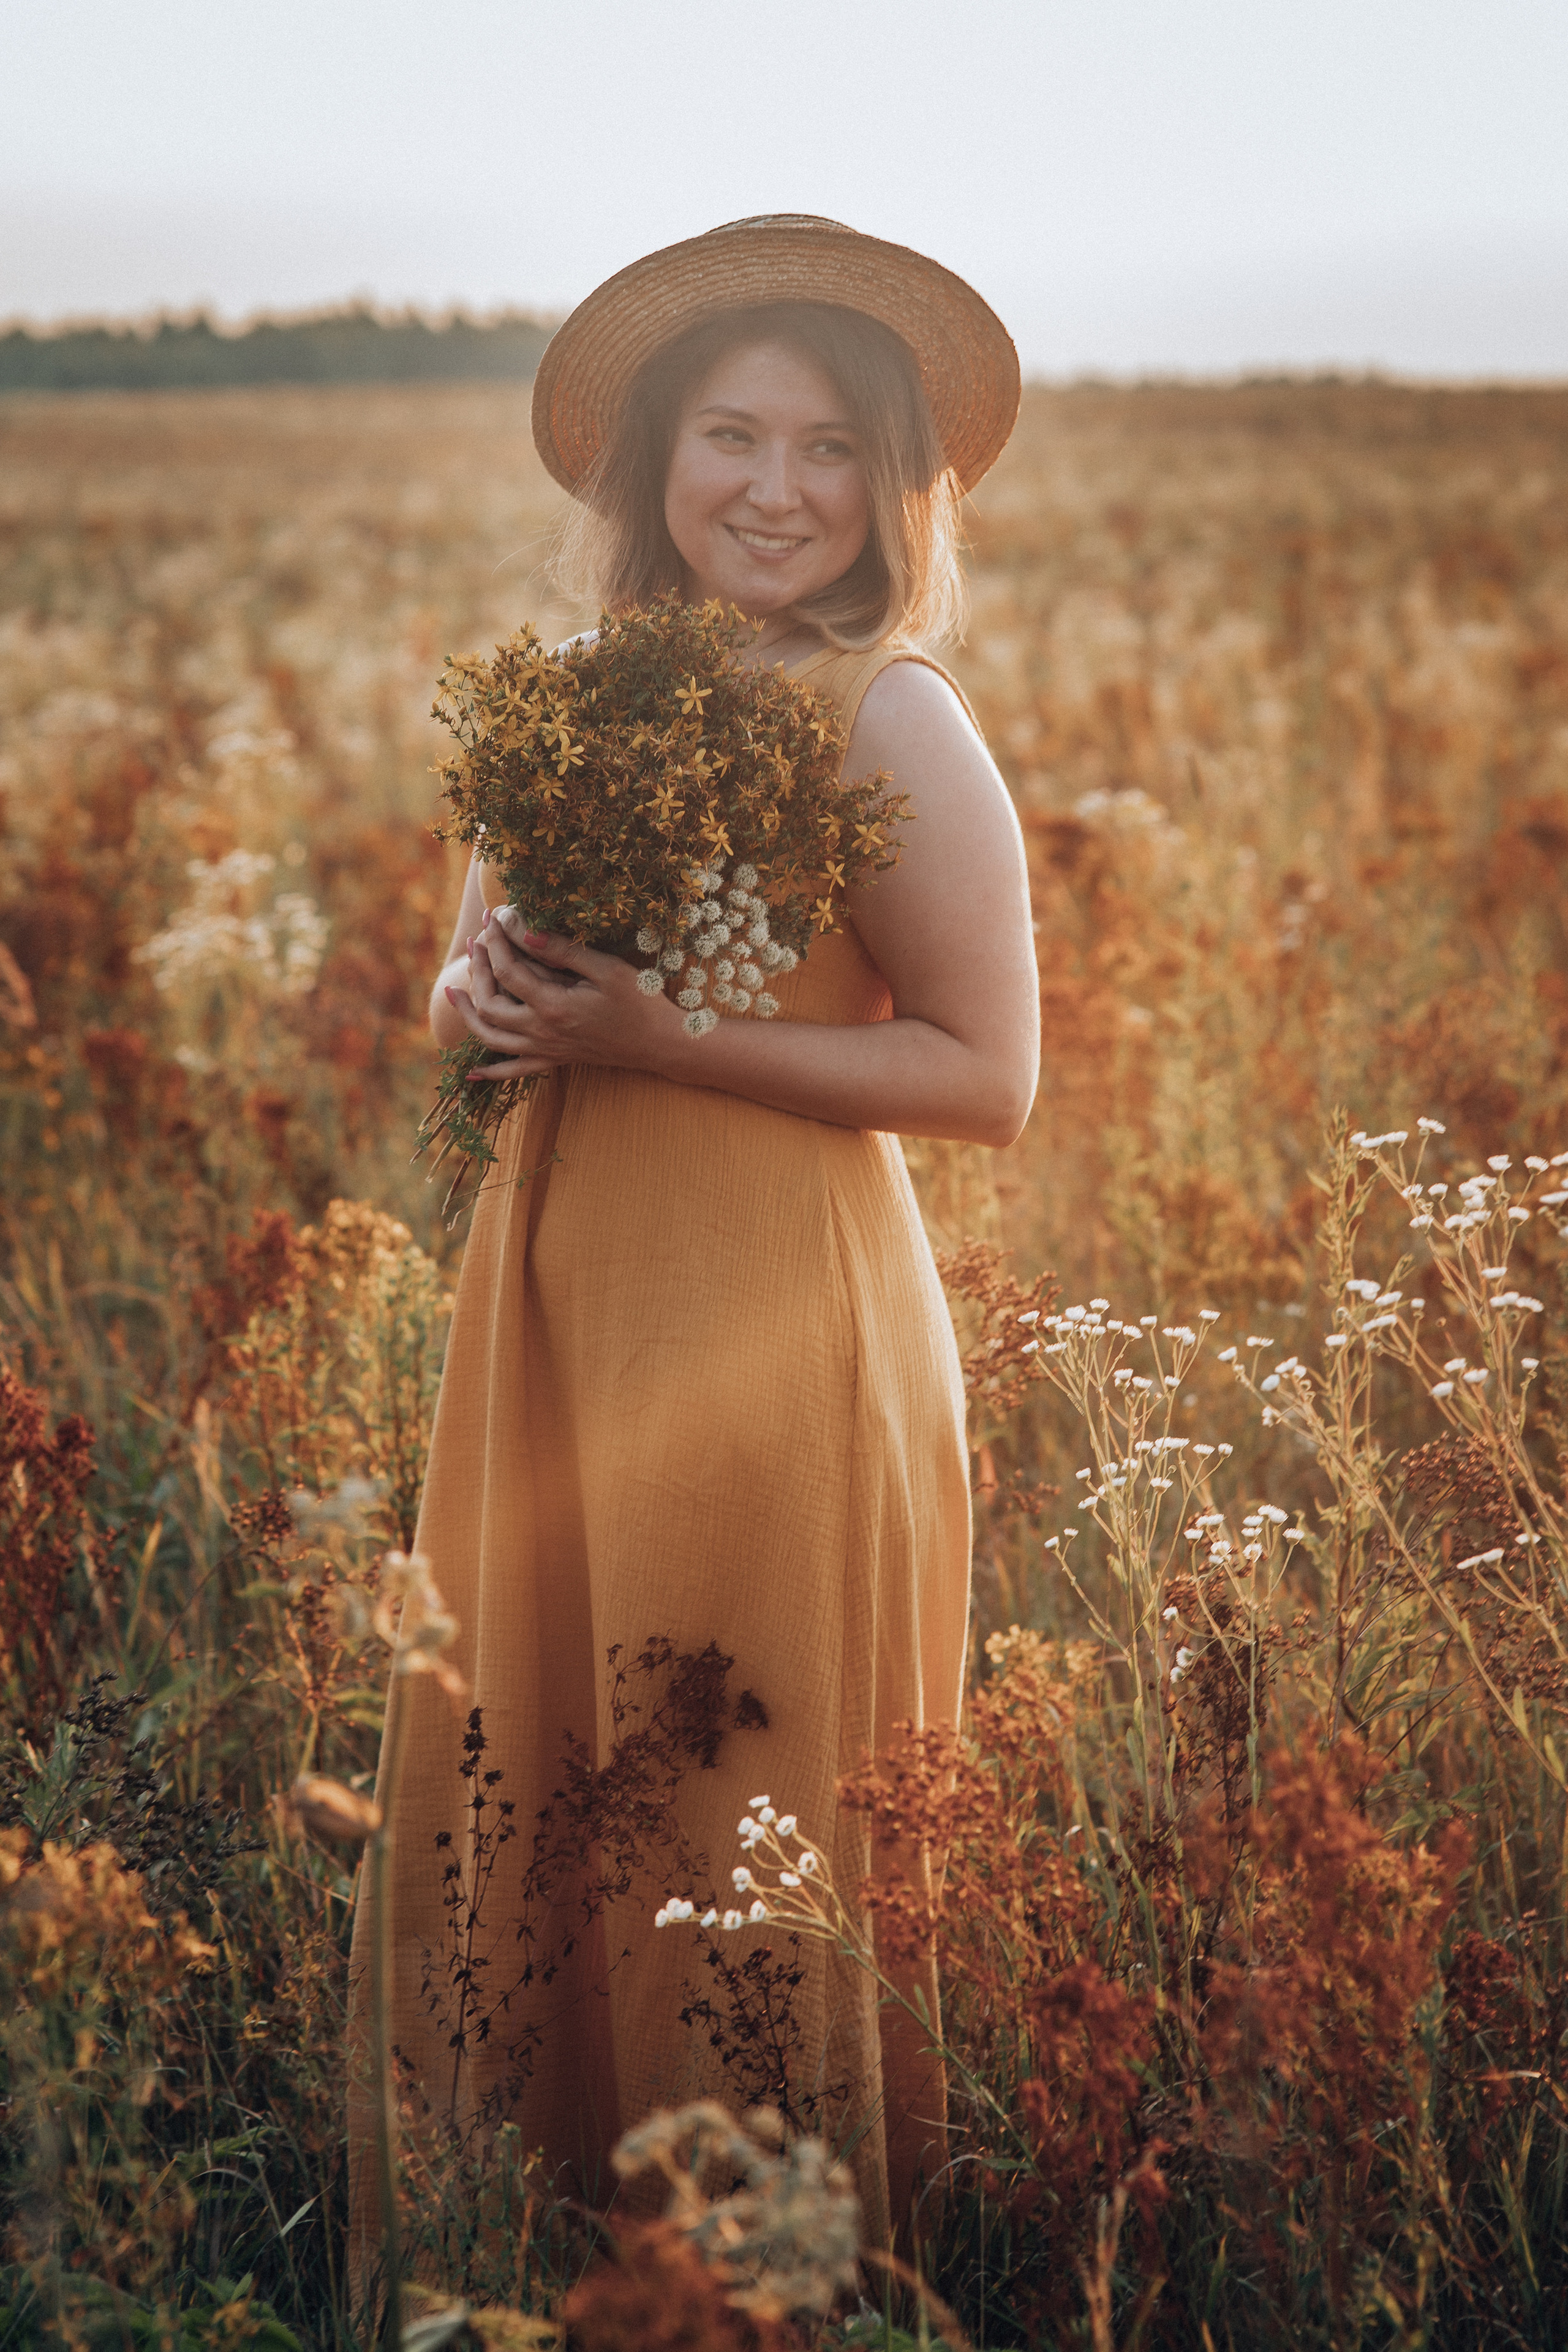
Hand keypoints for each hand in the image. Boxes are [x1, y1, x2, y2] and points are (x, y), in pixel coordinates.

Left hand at [445, 906, 679, 1079]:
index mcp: (553, 1006)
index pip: (509, 970)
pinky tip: (471, 1071)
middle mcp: (542, 1032)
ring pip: (491, 1038)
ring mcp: (546, 1050)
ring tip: (454, 992)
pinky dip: (491, 1071)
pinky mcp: (555, 1061)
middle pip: (490, 1003)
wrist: (660, 1043)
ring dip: (469, 1014)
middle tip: (478, 942)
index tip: (494, 916)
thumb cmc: (640, 1001)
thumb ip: (563, 951)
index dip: (496, 940)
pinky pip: (514, 1071)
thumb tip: (525, 930)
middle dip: (478, 970)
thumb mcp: (606, 969)